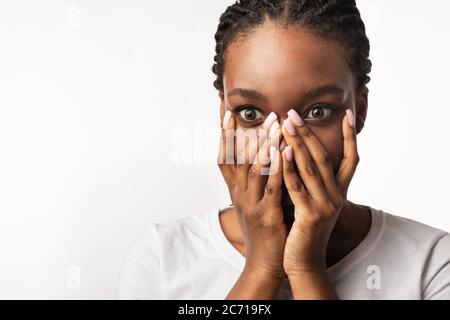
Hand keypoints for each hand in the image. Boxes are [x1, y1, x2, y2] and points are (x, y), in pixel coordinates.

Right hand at [218, 110, 286, 278]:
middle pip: (239, 159)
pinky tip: (284, 151)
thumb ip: (253, 182)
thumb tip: (259, 158)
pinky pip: (272, 188)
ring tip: (275, 123)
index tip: (226, 114)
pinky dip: (277, 168)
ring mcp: (251, 205)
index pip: (225, 158)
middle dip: (249, 133)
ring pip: (254, 169)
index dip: (225, 136)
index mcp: (235, 192)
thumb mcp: (252, 204)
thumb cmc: (262, 231)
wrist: (264, 264)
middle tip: (263, 112)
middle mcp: (239, 195)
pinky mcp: (267, 215)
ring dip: (264, 144)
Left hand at [280, 108, 358, 274]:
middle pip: (324, 156)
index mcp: (339, 192)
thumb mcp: (314, 201)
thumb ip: (313, 180)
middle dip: (308, 133)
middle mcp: (336, 196)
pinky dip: (289, 167)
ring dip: (298, 142)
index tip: (348, 114)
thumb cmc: (305, 229)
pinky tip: (282, 150)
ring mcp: (325, 205)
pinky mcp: (310, 215)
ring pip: (311, 167)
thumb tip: (301, 154)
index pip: (352, 159)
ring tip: (286, 122)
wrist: (304, 260)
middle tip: (293, 112)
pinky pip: (297, 186)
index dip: (351, 137)